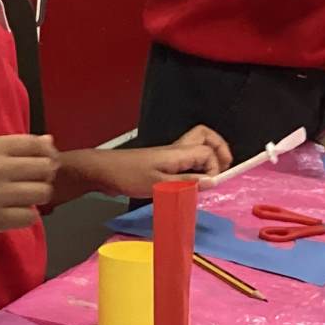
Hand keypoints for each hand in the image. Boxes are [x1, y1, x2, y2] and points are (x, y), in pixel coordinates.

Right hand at [0, 133, 58, 243]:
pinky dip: (26, 216)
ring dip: (37, 198)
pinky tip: (12, 214)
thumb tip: (49, 142)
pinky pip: (31, 216)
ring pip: (43, 193)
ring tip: (21, 200)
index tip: (42, 164)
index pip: (37, 145)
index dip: (47, 155)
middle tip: (31, 184)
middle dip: (44, 177)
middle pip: (45, 168)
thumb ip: (13, 147)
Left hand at [65, 127, 232, 197]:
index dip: (214, 168)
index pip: (208, 154)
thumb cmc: (128, 176)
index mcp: (178, 153)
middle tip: (222, 169)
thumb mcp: (159, 184)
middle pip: (206, 138)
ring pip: (196, 147)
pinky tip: (190, 183)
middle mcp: (176, 150)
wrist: (102, 171)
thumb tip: (212, 182)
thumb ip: (186, 184)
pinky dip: (193, 167)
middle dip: (219, 150)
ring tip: (209, 178)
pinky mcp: (161, 163)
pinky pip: (185, 159)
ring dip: (207, 159)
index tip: (208, 185)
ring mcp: (168, 156)